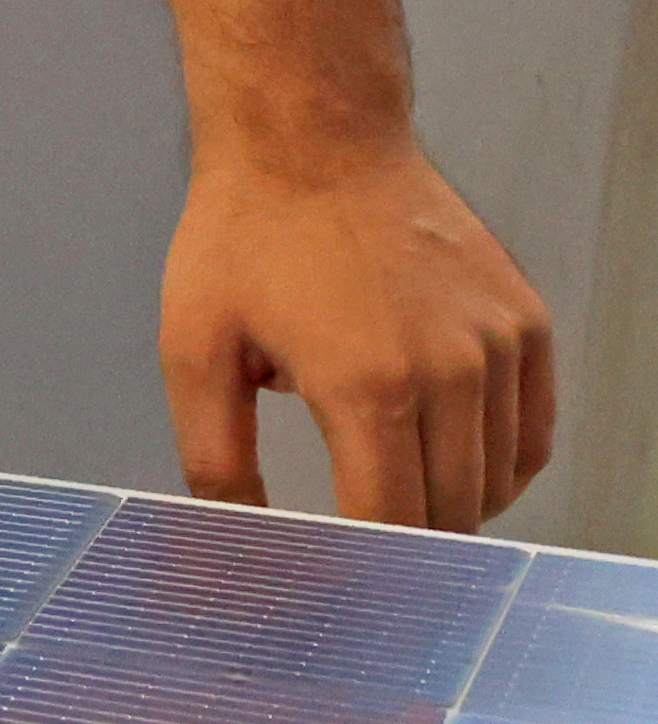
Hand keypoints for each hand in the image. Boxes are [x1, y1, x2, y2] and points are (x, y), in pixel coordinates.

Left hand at [159, 0, 557, 527]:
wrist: (314, 140)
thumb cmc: (246, 236)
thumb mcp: (192, 350)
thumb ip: (214, 455)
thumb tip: (233, 534)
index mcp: (368, 386)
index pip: (390, 524)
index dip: (364, 567)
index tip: (335, 582)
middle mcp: (451, 371)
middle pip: (450, 513)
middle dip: (403, 546)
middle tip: (358, 553)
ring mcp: (499, 346)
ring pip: (496, 480)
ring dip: (449, 506)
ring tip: (391, 496)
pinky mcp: (526, 324)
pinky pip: (531, 431)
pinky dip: (498, 465)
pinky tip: (447, 463)